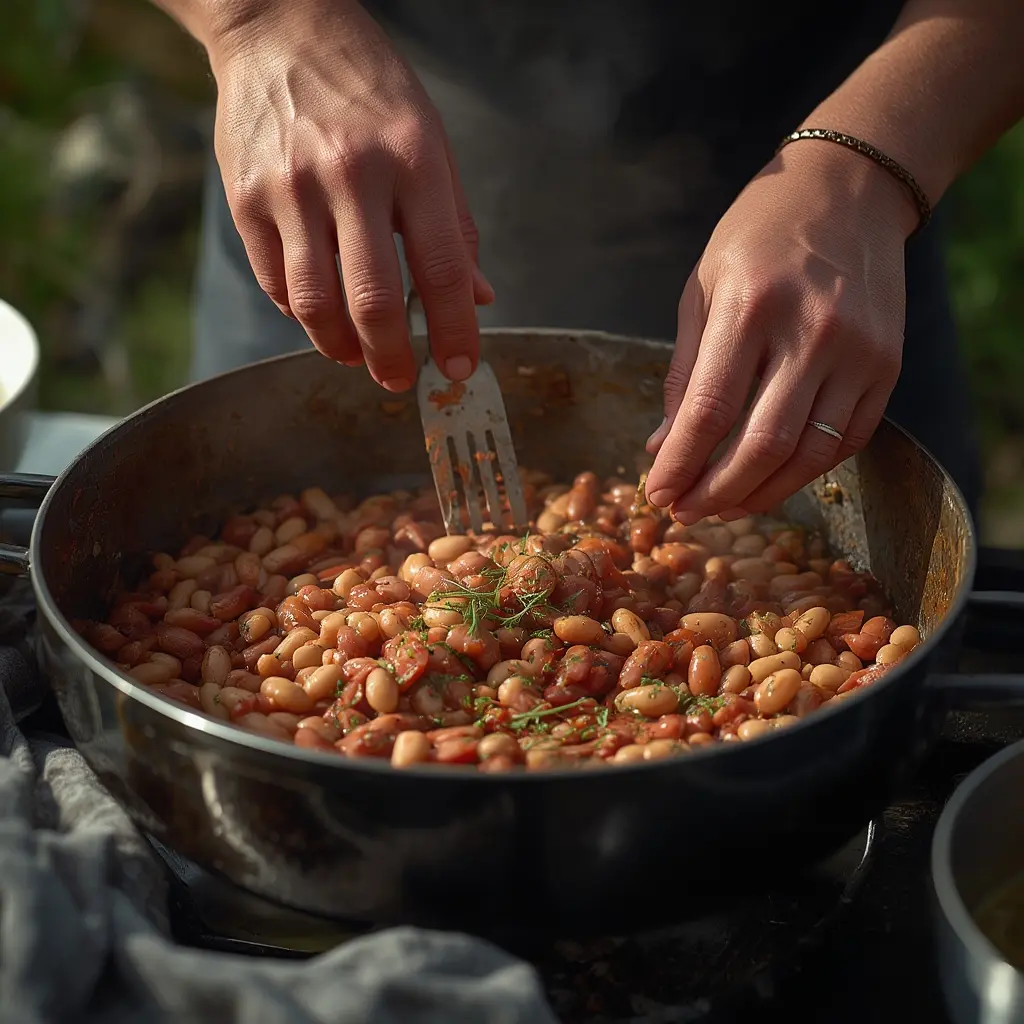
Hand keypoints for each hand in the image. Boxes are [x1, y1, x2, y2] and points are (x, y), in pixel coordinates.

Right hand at [207, 0, 492, 390]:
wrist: (280, 29)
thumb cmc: (371, 93)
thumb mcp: (432, 144)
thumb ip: (456, 227)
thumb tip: (477, 298)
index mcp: (412, 160)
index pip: (441, 268)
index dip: (454, 330)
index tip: (459, 369)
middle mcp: (351, 174)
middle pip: (372, 299)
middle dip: (391, 358)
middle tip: (400, 380)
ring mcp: (291, 187)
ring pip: (315, 303)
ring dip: (341, 348)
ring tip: (357, 357)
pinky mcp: (245, 197)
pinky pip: (275, 283)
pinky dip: (302, 314)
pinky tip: (320, 315)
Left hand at [644, 141, 918, 522]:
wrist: (849, 190)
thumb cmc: (758, 235)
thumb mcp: (704, 288)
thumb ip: (684, 370)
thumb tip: (662, 445)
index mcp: (751, 306)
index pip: (710, 409)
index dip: (681, 462)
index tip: (657, 493)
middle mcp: (811, 331)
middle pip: (763, 443)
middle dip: (716, 491)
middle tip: (686, 513)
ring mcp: (859, 352)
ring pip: (809, 454)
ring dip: (761, 494)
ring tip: (724, 508)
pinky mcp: (888, 367)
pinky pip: (847, 441)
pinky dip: (805, 472)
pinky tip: (771, 481)